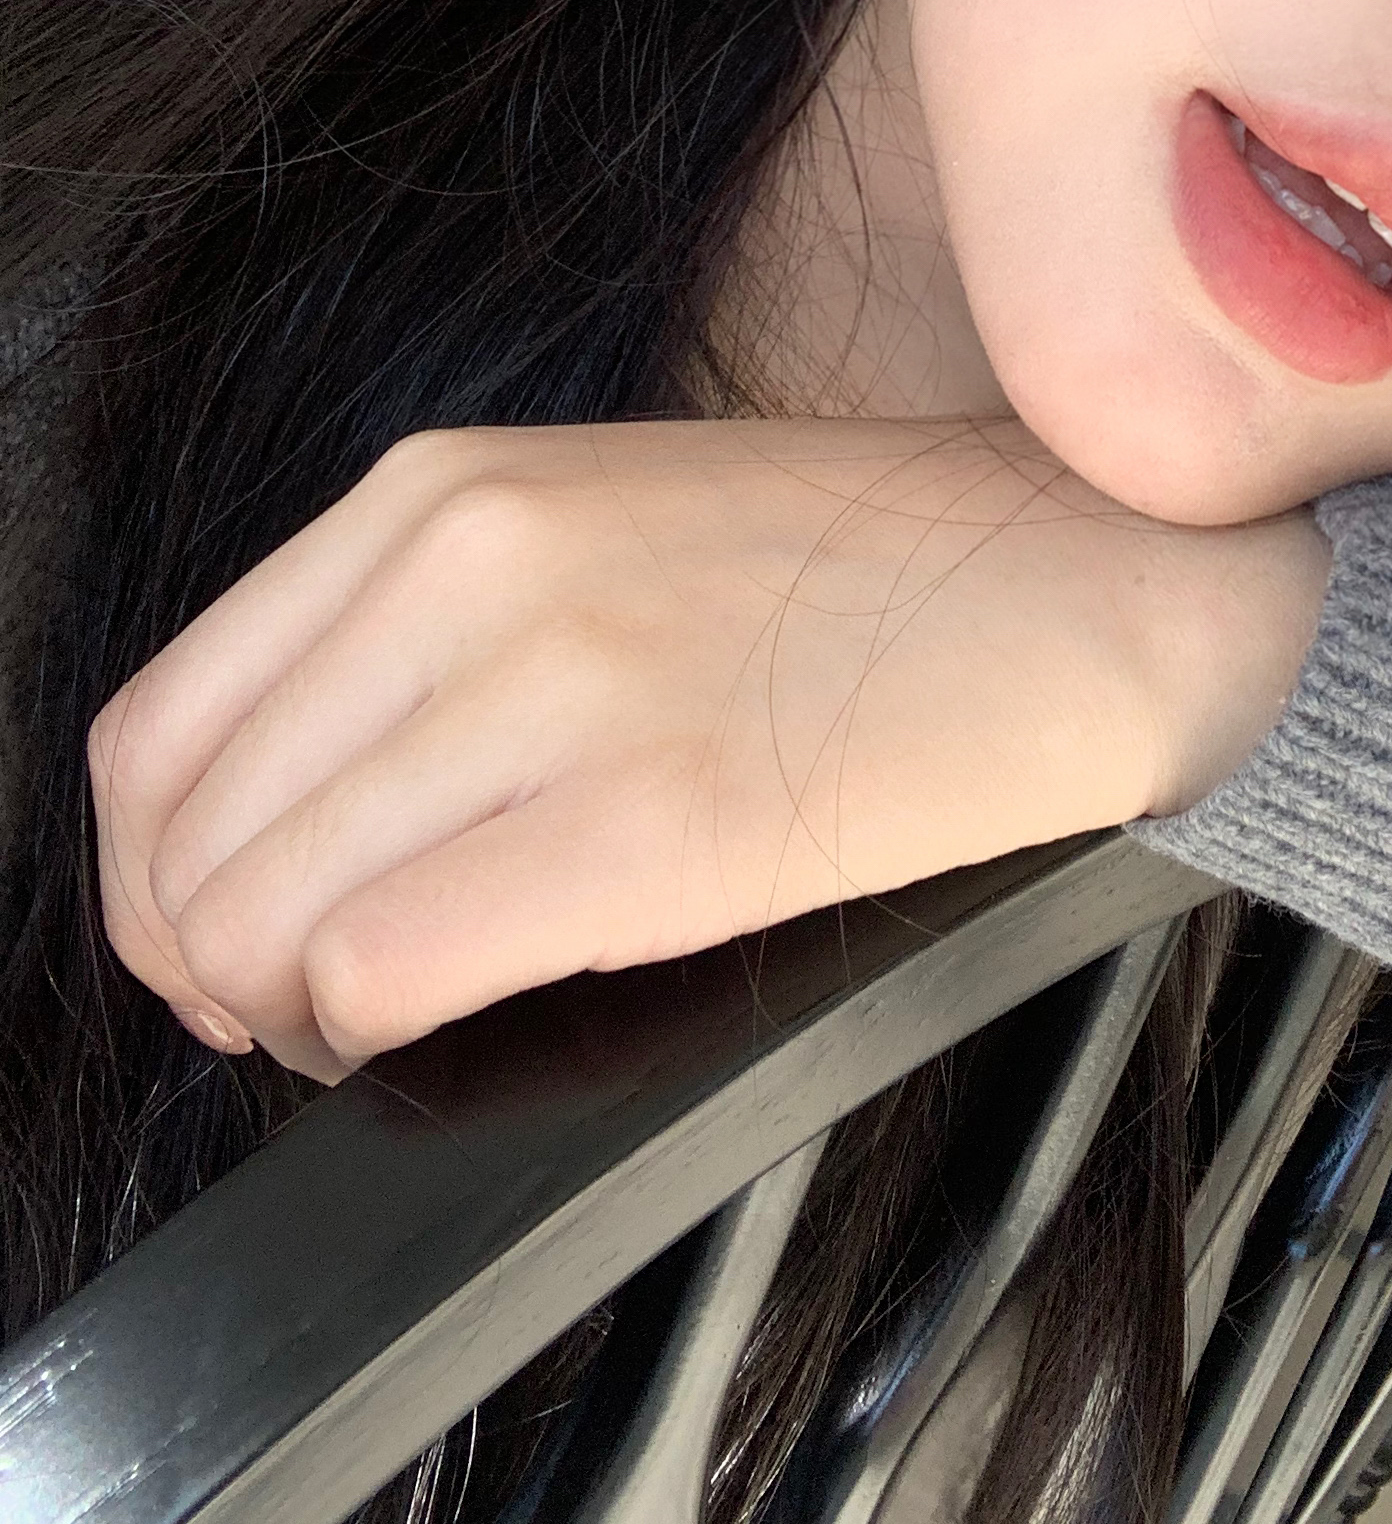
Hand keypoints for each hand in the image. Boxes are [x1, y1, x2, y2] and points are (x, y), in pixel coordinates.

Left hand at [87, 417, 1326, 1081]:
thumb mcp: (601, 523)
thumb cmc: (871, 573)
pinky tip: (461, 1017)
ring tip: (395, 1012)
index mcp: (445, 489)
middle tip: (317, 1005)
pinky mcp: (654, 818)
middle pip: (191, 845)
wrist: (1101, 579)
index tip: (234, 934)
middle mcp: (471, 563)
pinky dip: (377, 1034)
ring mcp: (560, 681)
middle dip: (219, 968)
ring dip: (298, 1014)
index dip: (160, 876)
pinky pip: (383, 970)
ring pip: (260, 920)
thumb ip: (425, 628)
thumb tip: (278, 817)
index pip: (159, 729)